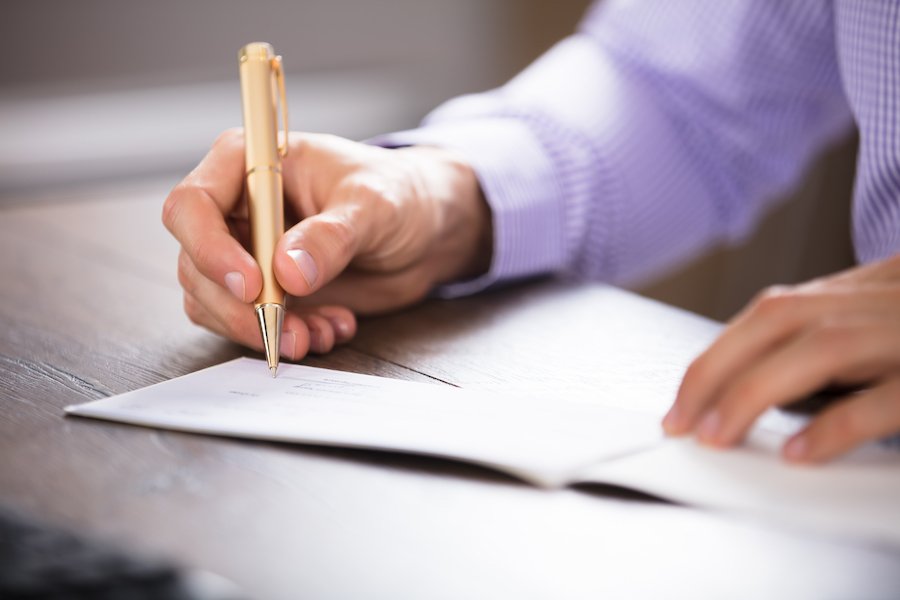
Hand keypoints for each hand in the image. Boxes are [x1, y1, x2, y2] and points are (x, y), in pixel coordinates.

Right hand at [162, 130, 490, 360]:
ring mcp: (246, 252)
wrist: (425, 231)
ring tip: (320, 333)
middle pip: (196, 265)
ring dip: (263, 329)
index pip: (193, 205)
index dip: (210, 249)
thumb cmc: (399, 195)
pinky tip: (330, 329)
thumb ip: (332, 235)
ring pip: (215, 303)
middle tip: (289, 331)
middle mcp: (236, 208)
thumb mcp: (375, 205)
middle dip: (241, 309)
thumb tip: (287, 272)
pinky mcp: (264, 290)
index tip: (254, 286)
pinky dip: (283, 336)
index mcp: (249, 164)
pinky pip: (247, 324)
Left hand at [663, 255, 899, 462]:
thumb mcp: (887, 323)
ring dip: (756, 392)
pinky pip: (885, 399)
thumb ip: (830, 344)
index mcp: (864, 289)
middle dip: (716, 371)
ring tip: (717, 436)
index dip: (716, 356)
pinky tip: (796, 452)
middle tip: (680, 423)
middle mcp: (882, 300)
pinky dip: (835, 426)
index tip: (679, 403)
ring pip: (822, 348)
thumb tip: (752, 389)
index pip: (771, 312)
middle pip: (778, 319)